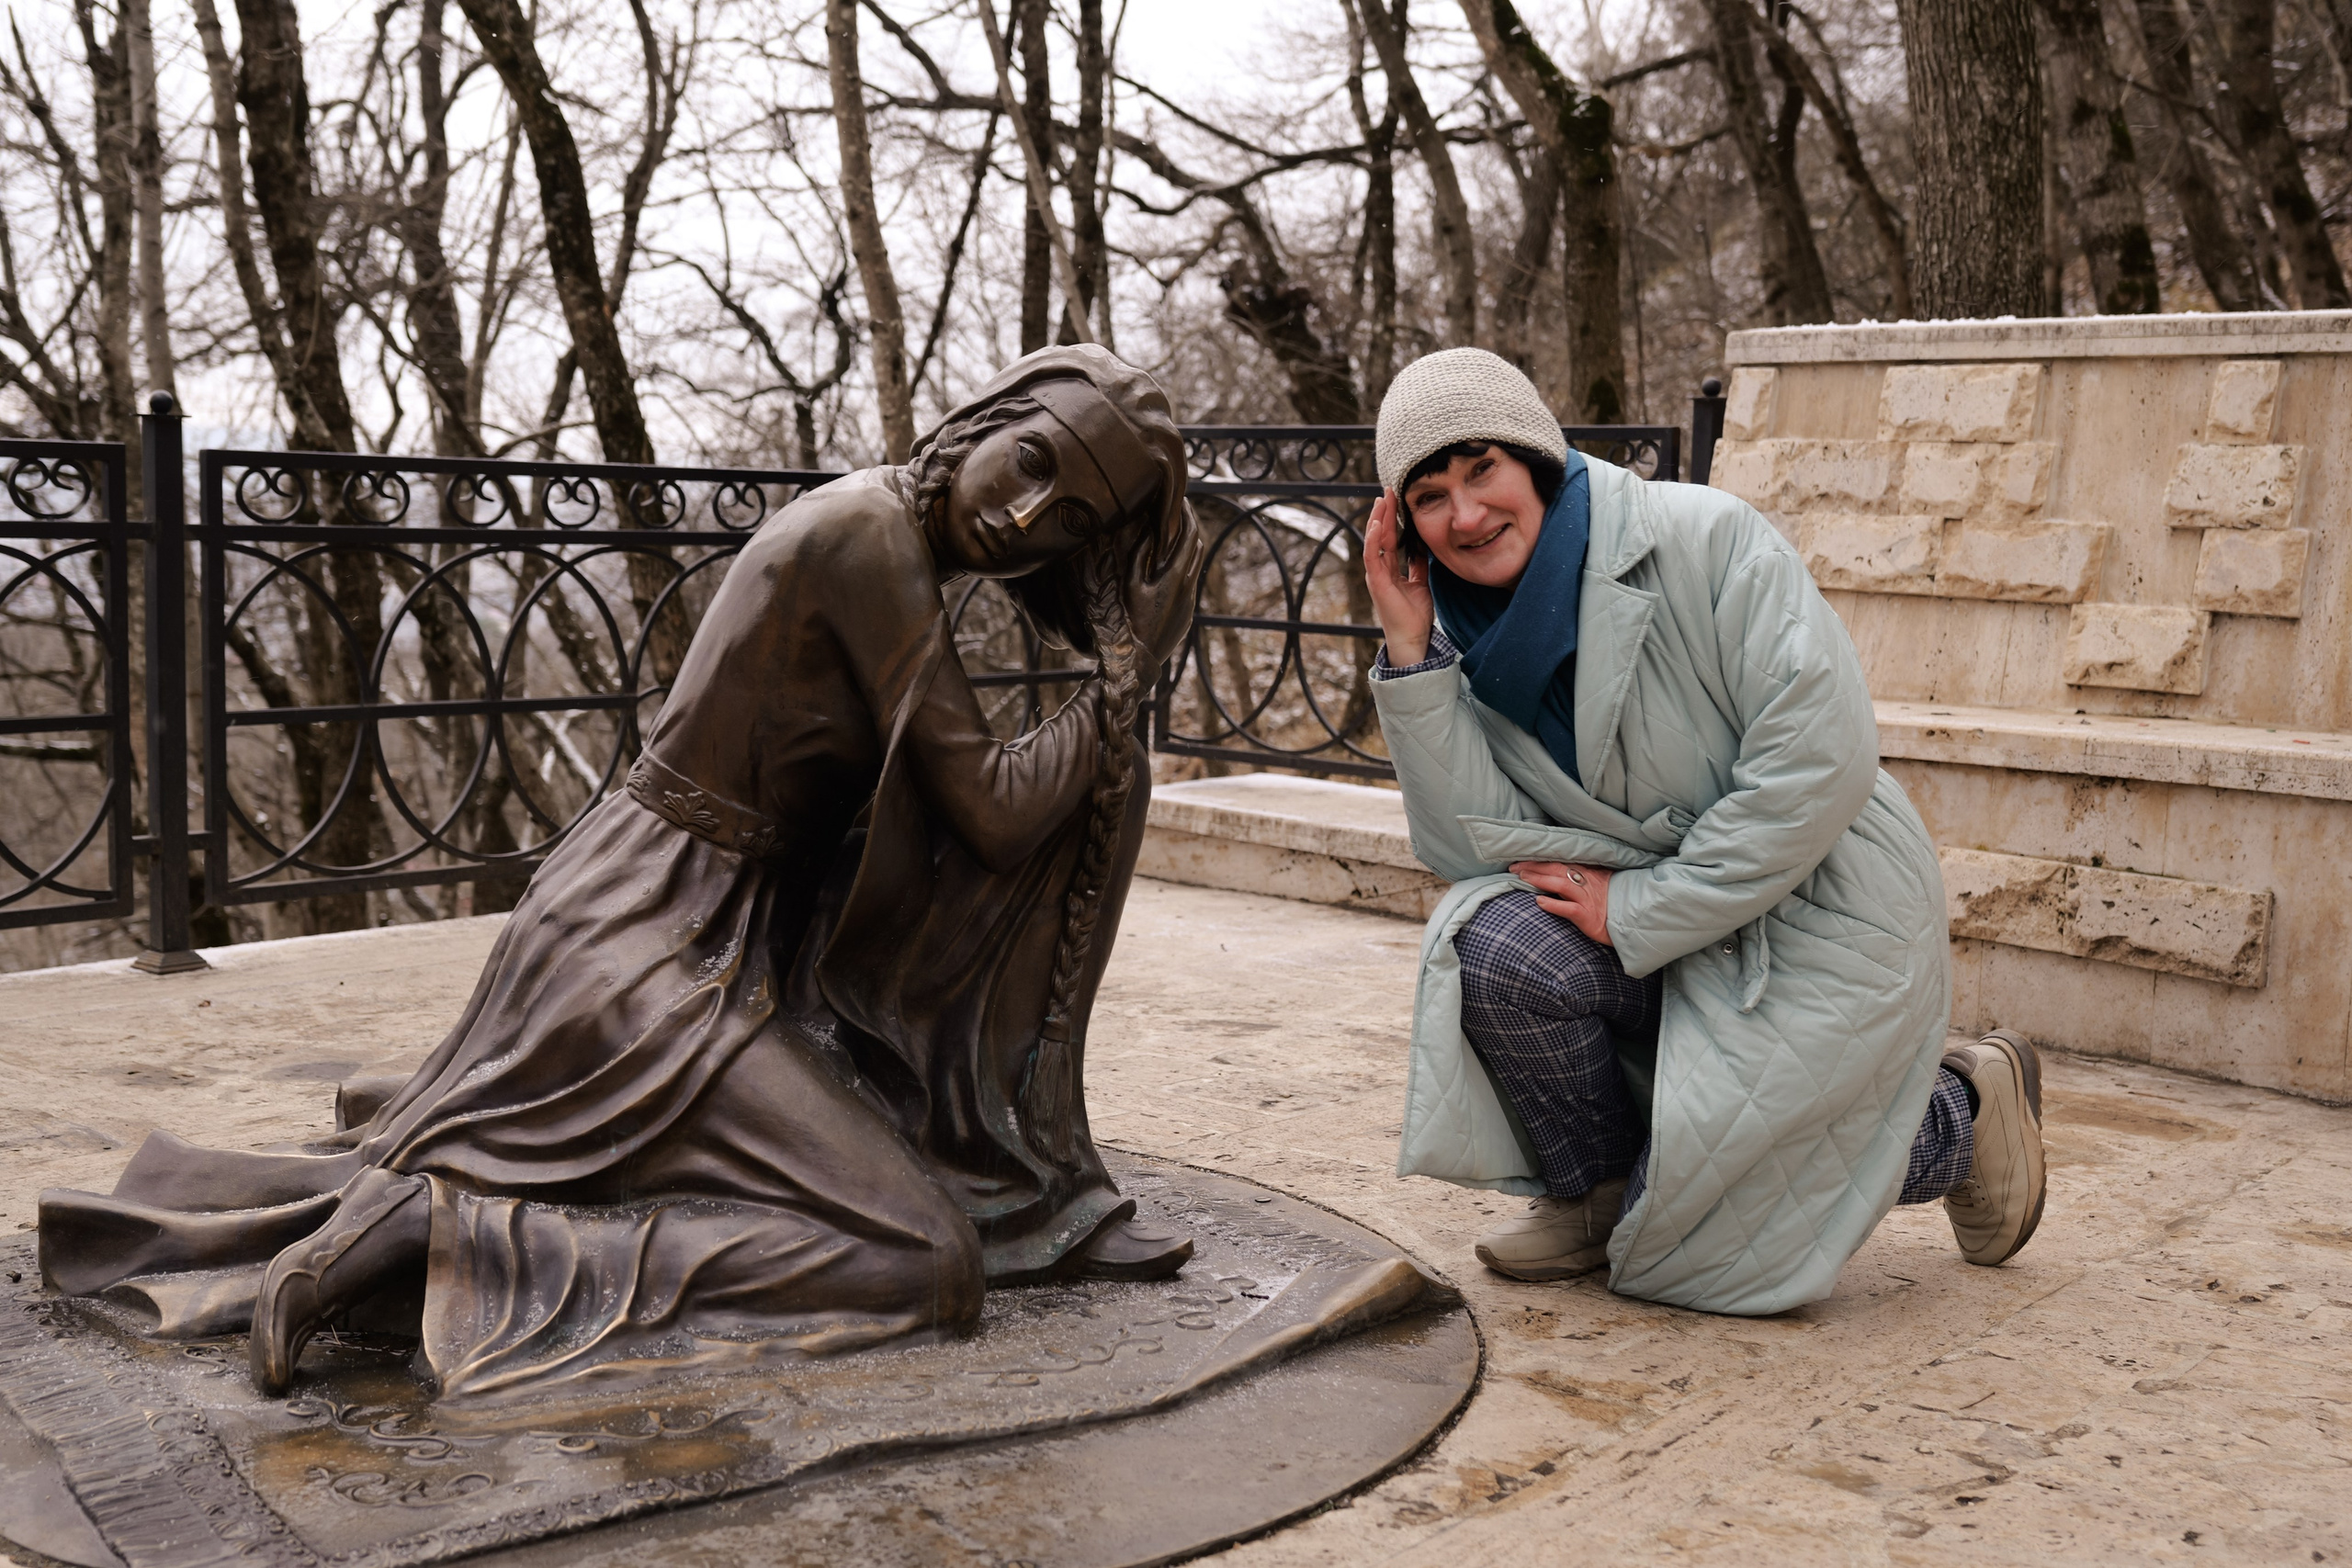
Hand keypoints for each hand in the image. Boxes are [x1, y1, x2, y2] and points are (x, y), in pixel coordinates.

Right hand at [1124, 501, 1206, 666]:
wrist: (1139, 660)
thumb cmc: (1129, 620)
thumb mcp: (1130, 583)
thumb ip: (1139, 555)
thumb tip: (1147, 531)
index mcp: (1175, 575)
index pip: (1189, 534)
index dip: (1187, 514)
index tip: (1182, 499)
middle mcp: (1188, 587)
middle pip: (1198, 546)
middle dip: (1191, 527)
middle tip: (1180, 512)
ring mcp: (1190, 602)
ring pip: (1195, 566)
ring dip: (1188, 549)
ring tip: (1174, 537)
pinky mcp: (1188, 615)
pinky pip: (1189, 586)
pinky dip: (1182, 571)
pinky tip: (1167, 571)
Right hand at [1363, 489, 1433, 666]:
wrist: (1413, 638)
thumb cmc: (1415, 615)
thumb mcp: (1420, 582)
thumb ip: (1418, 564)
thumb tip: (1422, 546)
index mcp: (1389, 569)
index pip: (1390, 537)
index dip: (1393, 517)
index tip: (1397, 498)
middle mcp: (1379, 569)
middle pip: (1381, 534)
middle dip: (1384, 511)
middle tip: (1389, 489)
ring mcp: (1375, 575)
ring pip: (1374, 541)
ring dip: (1377, 519)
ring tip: (1382, 499)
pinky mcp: (1375, 582)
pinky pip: (1372, 556)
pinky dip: (1374, 539)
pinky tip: (1378, 523)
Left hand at [1512, 860, 1611, 946]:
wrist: (1631, 921)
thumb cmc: (1613, 903)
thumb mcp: (1601, 883)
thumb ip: (1584, 874)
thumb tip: (1563, 868)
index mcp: (1588, 873)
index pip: (1560, 862)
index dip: (1540, 860)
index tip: (1522, 857)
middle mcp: (1586, 883)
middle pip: (1557, 869)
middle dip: (1534, 866)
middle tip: (1514, 866)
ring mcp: (1587, 899)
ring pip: (1561, 884)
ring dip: (1539, 879)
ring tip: (1522, 877)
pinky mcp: (1587, 916)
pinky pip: (1569, 909)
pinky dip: (1554, 905)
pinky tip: (1540, 902)